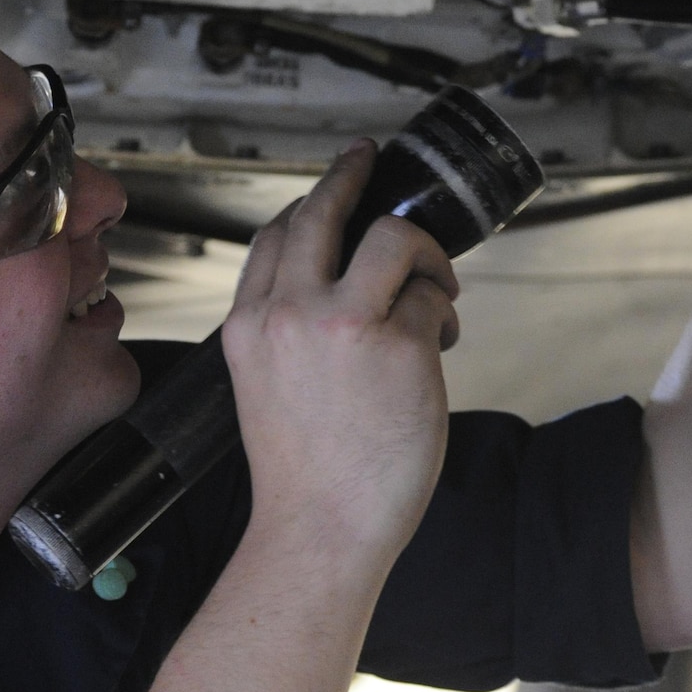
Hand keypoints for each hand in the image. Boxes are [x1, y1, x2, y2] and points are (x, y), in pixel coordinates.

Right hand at [221, 142, 458, 569]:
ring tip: (434, 286)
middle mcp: (289, 314)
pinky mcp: (398, 343)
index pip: (272, 239)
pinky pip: (432, 297)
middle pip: (321, 211)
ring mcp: (343, 324)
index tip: (328, 193)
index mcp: (249, 327)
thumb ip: (289, 334)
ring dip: (422, 251)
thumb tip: (345, 290)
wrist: (319, 530)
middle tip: (368, 161)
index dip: (306, 207)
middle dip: (349, 175)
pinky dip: (442, 310)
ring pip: (391, 235)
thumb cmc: (303, 476)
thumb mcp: (264, 388)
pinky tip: (439, 341)